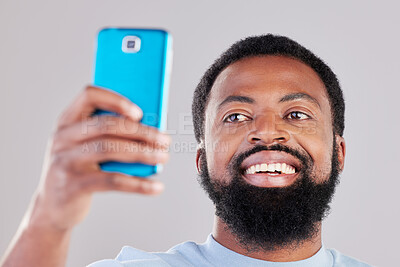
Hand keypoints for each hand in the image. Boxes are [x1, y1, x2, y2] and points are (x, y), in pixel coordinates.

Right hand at [29, 85, 170, 230]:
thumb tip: (151, 129)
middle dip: (141, 131)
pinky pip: (112, 181)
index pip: (89, 95)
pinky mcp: (72, 185)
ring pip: (110, 149)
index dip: (116, 100)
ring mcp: (65, 161)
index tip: (140, 113)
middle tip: (165, 139)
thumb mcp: (85, 146)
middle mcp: (63, 137)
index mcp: (68, 120)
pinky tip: (156, 187)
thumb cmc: (80, 169)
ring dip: (143, 152)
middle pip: (107, 125)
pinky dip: (139, 184)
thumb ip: (108, 134)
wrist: (53, 207)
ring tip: (163, 157)